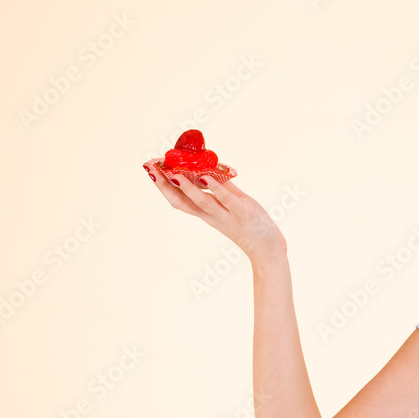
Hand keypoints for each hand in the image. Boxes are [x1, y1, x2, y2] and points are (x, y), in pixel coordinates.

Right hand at [147, 168, 286, 262]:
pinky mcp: (243, 214)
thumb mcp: (234, 203)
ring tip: (173, 174)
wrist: (268, 249)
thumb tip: (208, 168)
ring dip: (187, 188)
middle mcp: (212, 216)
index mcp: (207, 214)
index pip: (179, 199)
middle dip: (165, 186)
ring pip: (202, 203)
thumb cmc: (251, 225)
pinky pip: (227, 201)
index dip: (163, 185)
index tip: (150, 169)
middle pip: (183, 202)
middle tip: (150, 168)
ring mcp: (227, 216)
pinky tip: (206, 178)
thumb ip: (222, 187)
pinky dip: (216, 189)